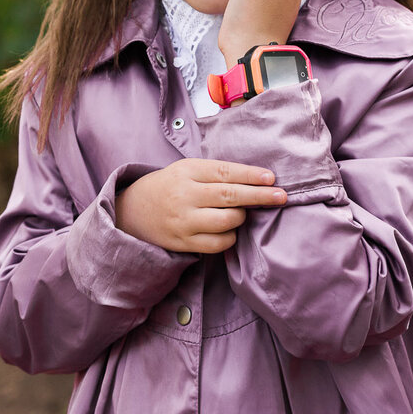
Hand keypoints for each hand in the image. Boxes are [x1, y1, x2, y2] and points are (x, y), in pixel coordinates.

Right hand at [115, 159, 285, 253]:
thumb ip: (215, 173)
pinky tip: (228, 230)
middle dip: (260, 196)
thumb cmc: (168, 186)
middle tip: (281, 196)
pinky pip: (218, 243)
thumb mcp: (186, 170)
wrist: (131, 211)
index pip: (225, 172)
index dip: (251, 175)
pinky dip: (230, 237)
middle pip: (231, 196)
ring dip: (241, 217)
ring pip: (227, 221)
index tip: (272, 178)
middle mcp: (185, 195)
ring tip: (240, 213)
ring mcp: (184, 220)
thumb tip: (256, 179)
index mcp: (187, 171)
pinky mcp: (183, 242)